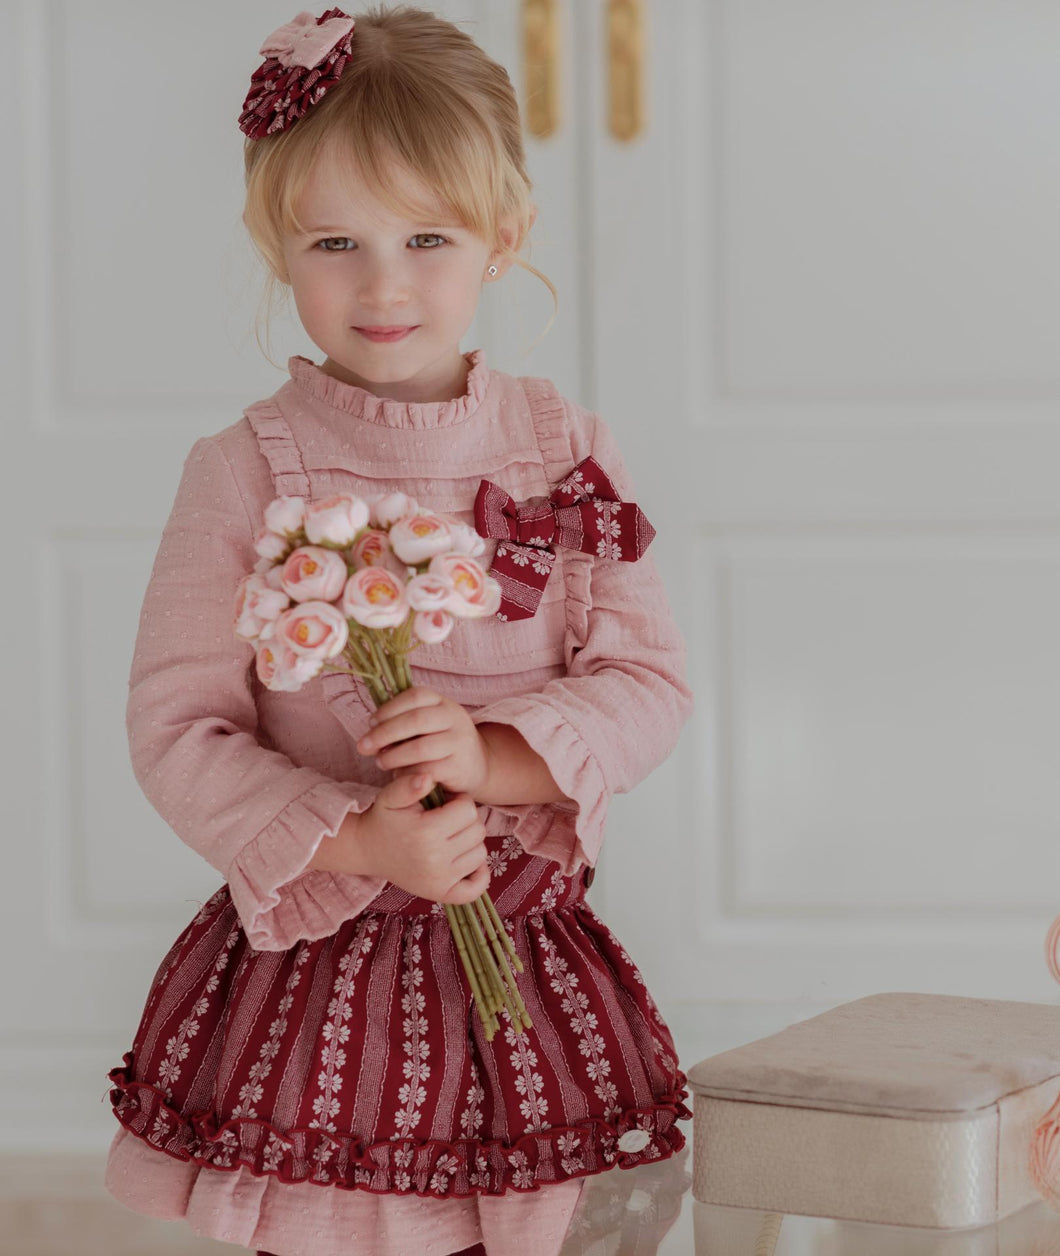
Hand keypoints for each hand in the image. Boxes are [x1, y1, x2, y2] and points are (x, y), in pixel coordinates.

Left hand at [356, 685, 491, 798]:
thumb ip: (404, 722)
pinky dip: (407, 773)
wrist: (477, 767)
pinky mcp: (460, 767)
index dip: (389, 708)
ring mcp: (460, 742)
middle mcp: (454, 718)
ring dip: (393, 756)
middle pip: (416, 720)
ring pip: (420, 747)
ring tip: (380, 762)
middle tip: (364, 746)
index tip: (371, 722)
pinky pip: (428, 770)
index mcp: (443, 702)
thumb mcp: (428, 725)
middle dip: (384, 733)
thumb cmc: (441, 744)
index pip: (415, 696)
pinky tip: (398, 775)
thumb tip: (371, 729)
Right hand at [357, 773, 490, 903]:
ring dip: (471, 842)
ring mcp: (439, 879)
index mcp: (425, 831)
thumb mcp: (390, 796)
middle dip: (467, 820)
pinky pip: (476, 888)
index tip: (447, 803)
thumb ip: (408, 784)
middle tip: (449, 819)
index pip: (468, 810)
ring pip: (480, 854)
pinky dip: (479, 875)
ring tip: (452, 836)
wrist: (368, 850)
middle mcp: (434, 858)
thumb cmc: (384, 818)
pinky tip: (465, 860)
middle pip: (478, 831)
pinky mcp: (440, 893)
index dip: (460, 801)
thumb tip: (428, 778)